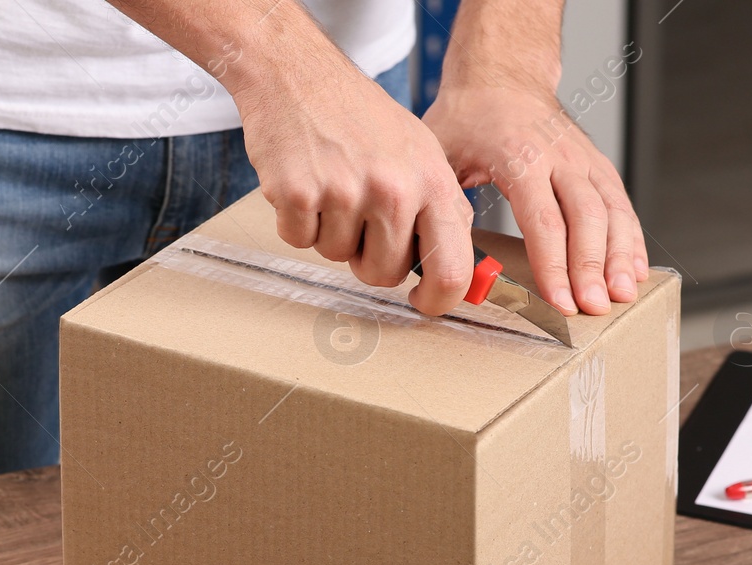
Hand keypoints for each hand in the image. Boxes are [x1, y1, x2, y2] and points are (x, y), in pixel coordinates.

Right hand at [231, 58, 478, 317]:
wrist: (300, 75)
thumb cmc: (360, 116)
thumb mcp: (420, 154)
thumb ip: (437, 210)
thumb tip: (455, 272)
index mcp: (432, 181)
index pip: (452, 269)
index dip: (437, 300)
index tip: (422, 303)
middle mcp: (393, 188)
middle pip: (383, 274)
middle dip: (367, 258)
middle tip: (359, 219)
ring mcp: (344, 191)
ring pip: (336, 257)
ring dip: (329, 232)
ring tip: (331, 185)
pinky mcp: (298, 194)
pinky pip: (298, 240)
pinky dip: (296, 220)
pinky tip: (305, 181)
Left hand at [422, 86, 647, 314]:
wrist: (501, 77)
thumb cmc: (467, 119)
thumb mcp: (441, 154)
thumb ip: (441, 203)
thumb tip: (434, 257)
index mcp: (521, 158)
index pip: (543, 220)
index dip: (554, 265)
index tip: (560, 301)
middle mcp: (560, 157)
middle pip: (585, 219)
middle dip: (591, 268)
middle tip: (594, 308)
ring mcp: (584, 160)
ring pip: (612, 211)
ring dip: (621, 256)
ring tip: (623, 295)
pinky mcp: (597, 165)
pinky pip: (620, 204)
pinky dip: (632, 238)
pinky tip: (636, 270)